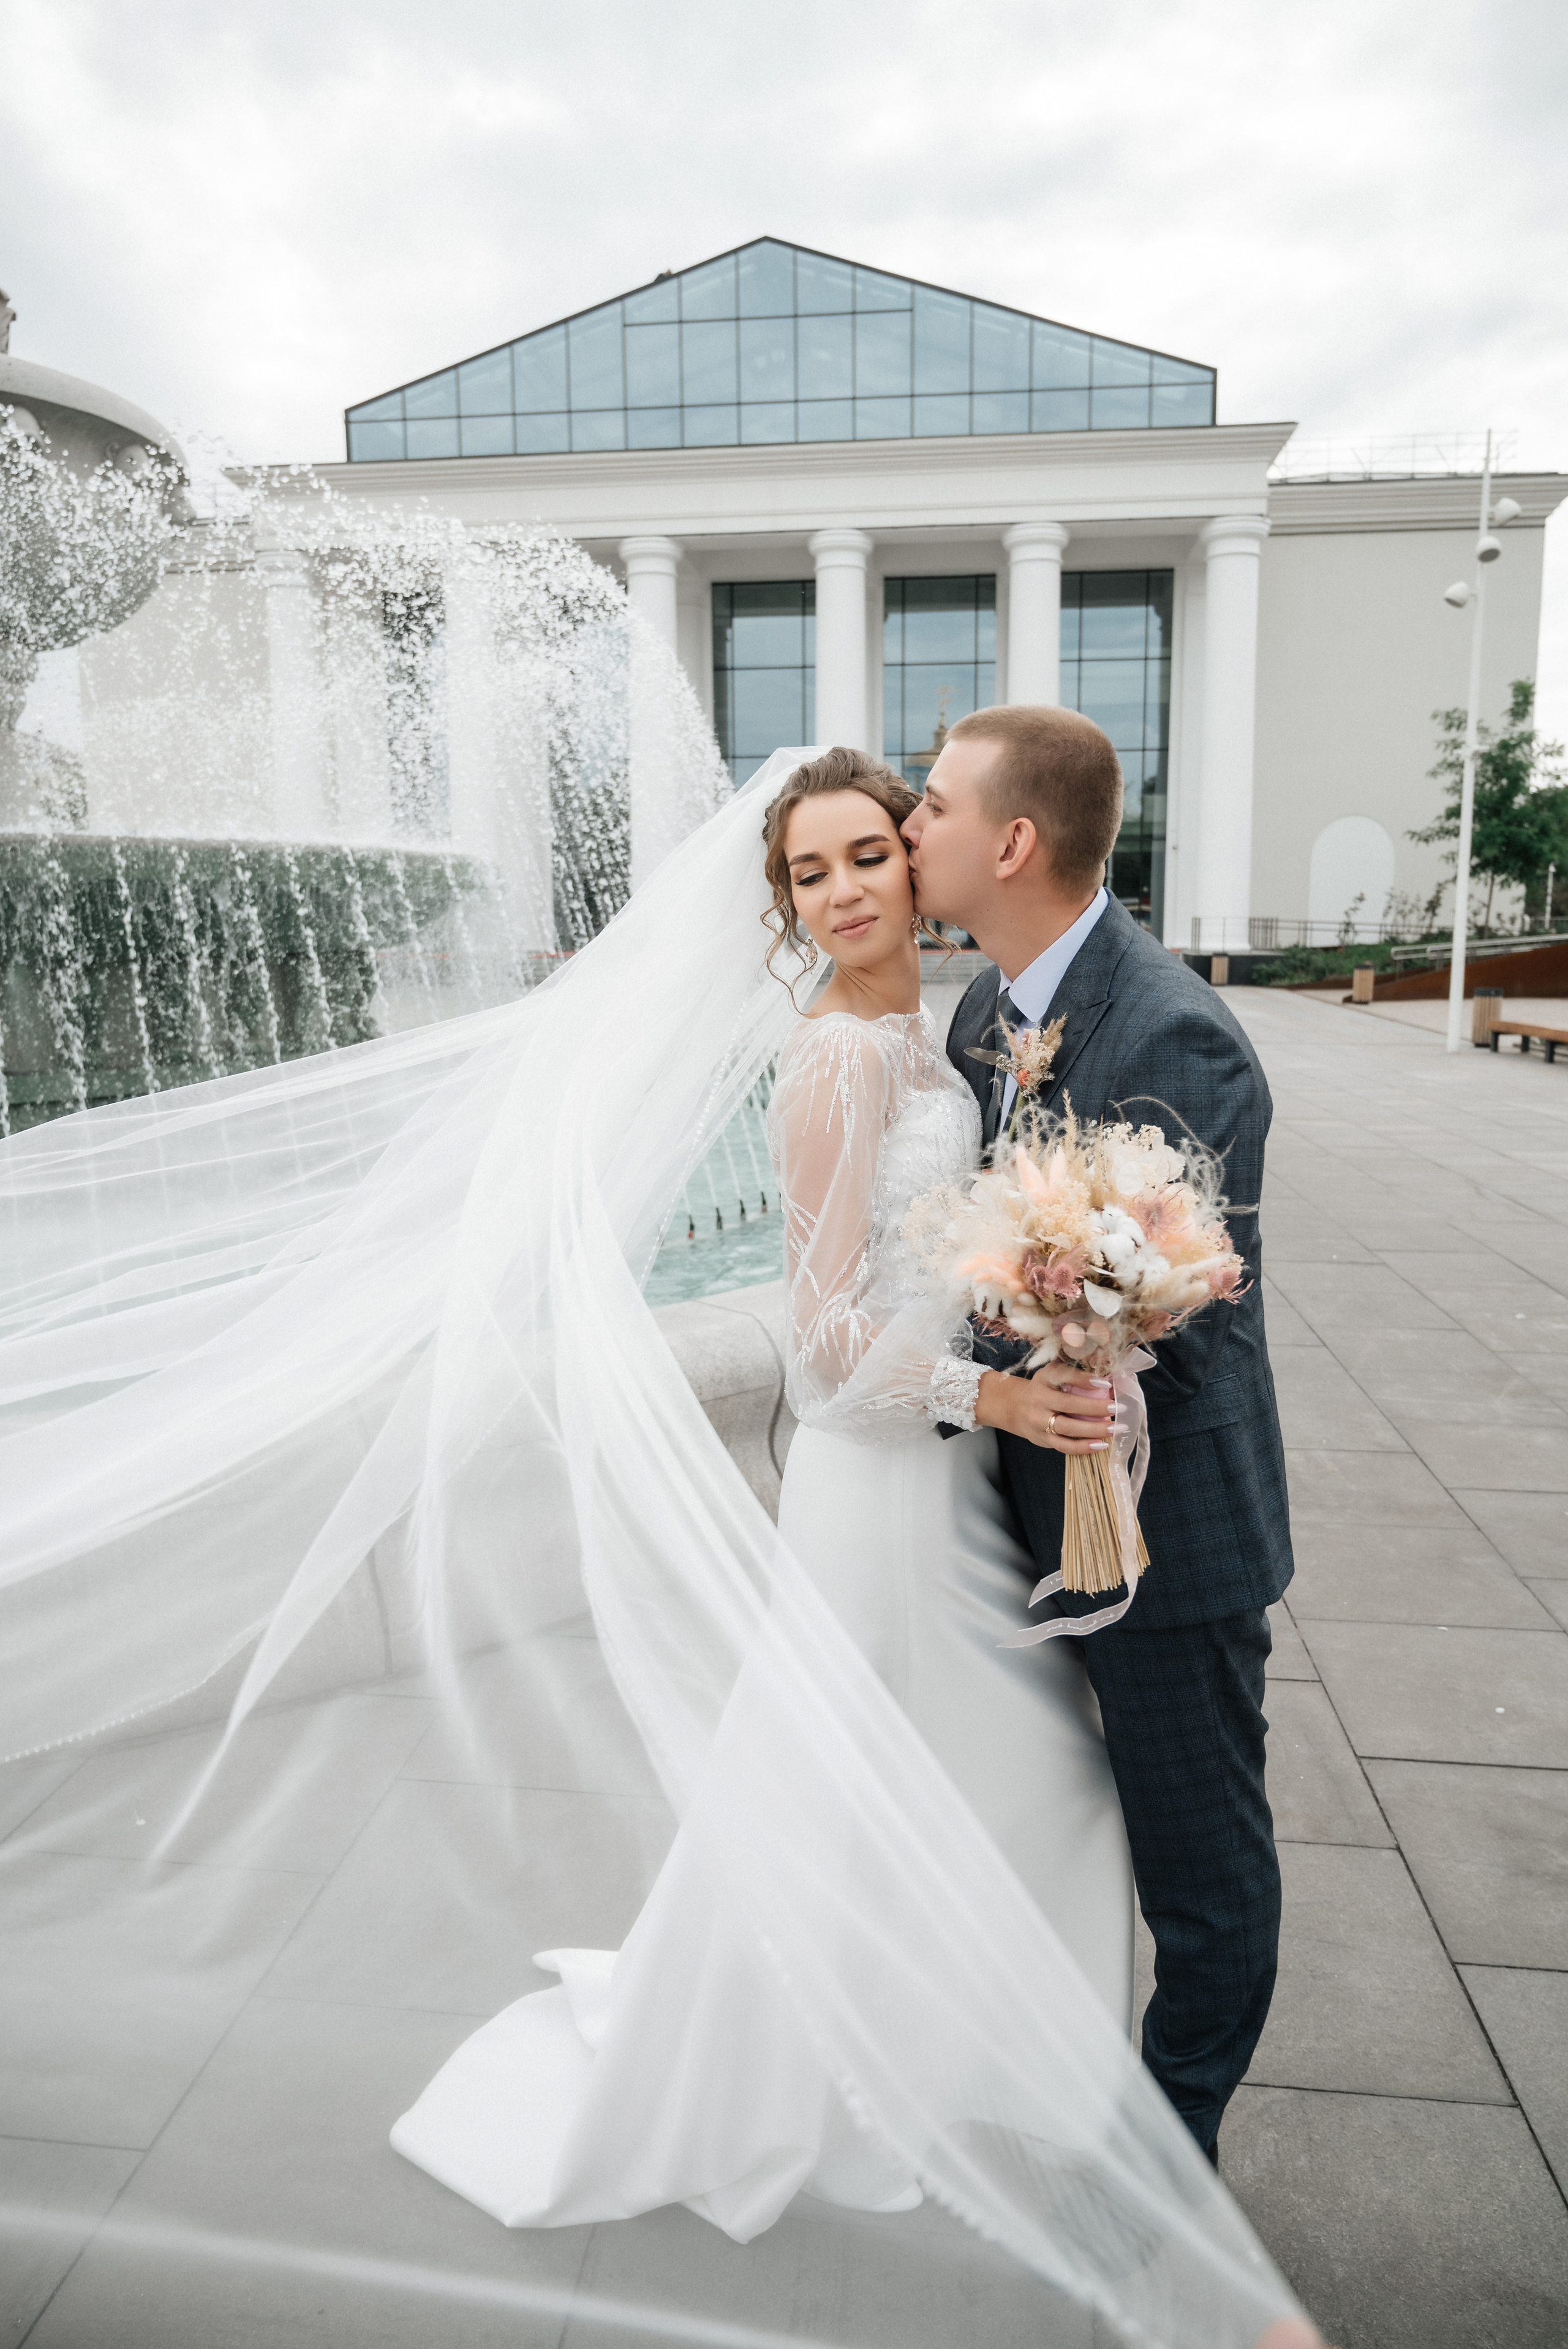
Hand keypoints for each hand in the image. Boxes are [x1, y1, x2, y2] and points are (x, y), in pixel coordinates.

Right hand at [974, 1364, 1115, 1452]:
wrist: (1014, 1408)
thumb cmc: (1043, 1388)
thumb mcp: (1052, 1374)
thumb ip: (1074, 1374)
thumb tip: (1108, 1377)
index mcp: (1043, 1379)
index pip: (1063, 1376)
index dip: (1084, 1380)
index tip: (1106, 1384)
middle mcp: (1039, 1400)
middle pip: (1068, 1404)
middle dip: (1095, 1407)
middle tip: (1119, 1408)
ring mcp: (1039, 1422)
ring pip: (1067, 1428)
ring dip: (1093, 1430)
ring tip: (1114, 1429)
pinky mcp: (1043, 1439)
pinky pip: (1064, 1446)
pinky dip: (1083, 1447)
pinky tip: (1101, 1445)